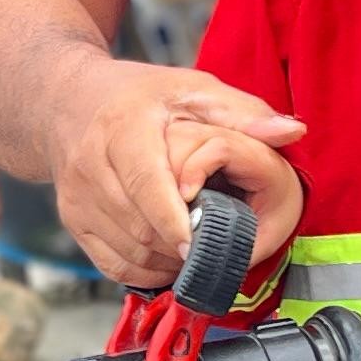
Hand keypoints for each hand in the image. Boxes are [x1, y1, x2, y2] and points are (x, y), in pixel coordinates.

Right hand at [47, 55, 304, 287]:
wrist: (68, 100)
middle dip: (178, 245)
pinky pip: (109, 263)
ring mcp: (75, 195)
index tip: (197, 246)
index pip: (146, 183)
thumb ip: (244, 113)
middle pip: (137, 224)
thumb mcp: (193, 90)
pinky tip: (169, 261)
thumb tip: (293, 132)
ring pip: (125, 248)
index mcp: (123, 127)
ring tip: (196, 255)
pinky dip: (143, 271)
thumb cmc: (139, 96)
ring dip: (164, 261)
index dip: (173, 220)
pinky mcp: (71, 219)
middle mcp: (90, 162)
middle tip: (213, 250)